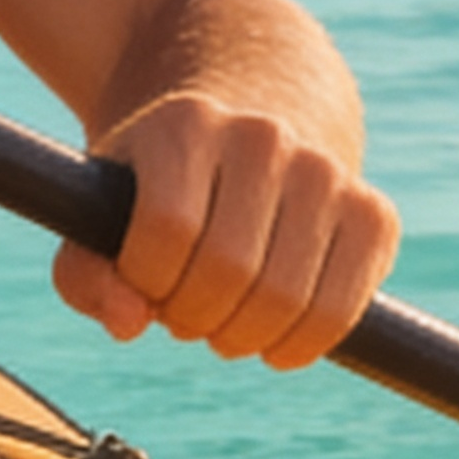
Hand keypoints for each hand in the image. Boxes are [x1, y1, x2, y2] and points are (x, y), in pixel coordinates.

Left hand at [51, 87, 399, 368]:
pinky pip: (339, 311)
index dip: (147, 280)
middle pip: (226, 270)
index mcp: (187, 125)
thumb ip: (85, 273)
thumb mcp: (103, 209)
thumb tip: (130, 321)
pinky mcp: (373, 214)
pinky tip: (274, 339)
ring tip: (224, 322)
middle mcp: (264, 137)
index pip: (166, 230)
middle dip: (193, 315)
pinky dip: (300, 345)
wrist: (255, 112)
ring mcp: (326, 173)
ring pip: (284, 298)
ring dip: (243, 337)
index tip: (144, 278)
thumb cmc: (163, 183)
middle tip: (185, 311)